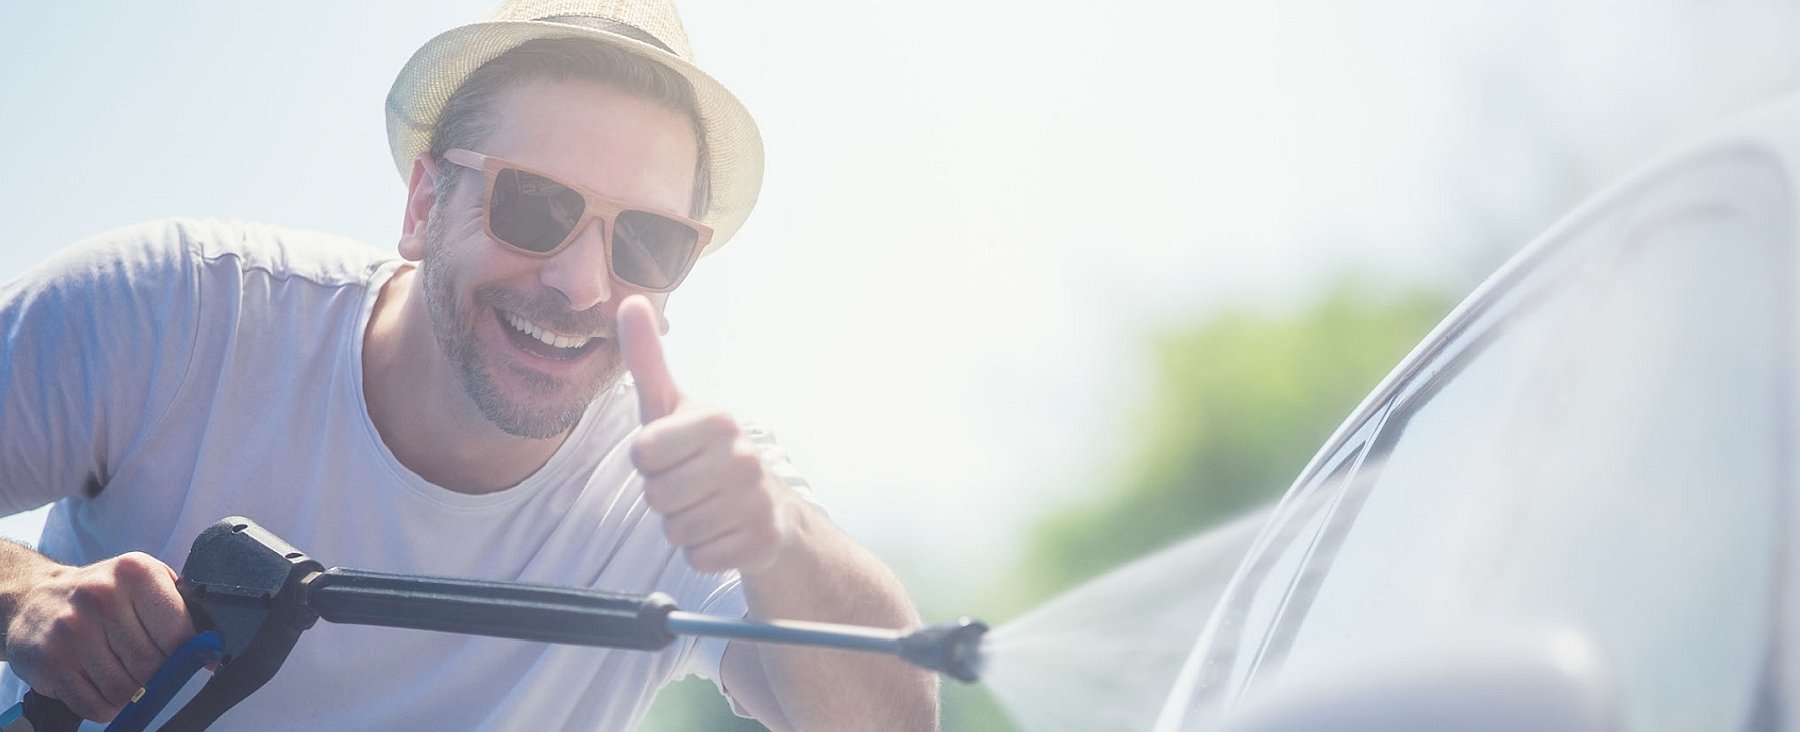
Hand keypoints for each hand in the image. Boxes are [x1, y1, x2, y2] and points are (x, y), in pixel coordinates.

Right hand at [4, 552, 193, 721]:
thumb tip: (212, 649)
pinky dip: (107, 707)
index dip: (190, 655)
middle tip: (154, 670)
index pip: (177, 633)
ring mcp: (71, 630)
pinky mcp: (50, 661)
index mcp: (135, 573)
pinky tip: (103, 688)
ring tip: (125, 675)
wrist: (36, 597)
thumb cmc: (103, 593)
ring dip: (133, 694)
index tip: (195, 662)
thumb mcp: (145, 581)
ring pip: (125, 691)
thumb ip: (180, 606)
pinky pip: (94, 706)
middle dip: (159, 677)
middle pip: (152, 666)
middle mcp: (100, 597)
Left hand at [618, 295, 797, 574]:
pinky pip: (699, 559)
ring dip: (683, 526)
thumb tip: (630, 299)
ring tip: (707, 508)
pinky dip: (704, 552)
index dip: (648, 462)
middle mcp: (744, 457)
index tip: (671, 454)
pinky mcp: (761, 541)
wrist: (768, 507)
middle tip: (690, 486)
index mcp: (718, 420)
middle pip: (657, 497)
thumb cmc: (705, 454)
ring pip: (677, 531)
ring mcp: (756, 501)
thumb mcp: (672, 407)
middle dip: (664, 498)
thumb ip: (647, 358)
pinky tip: (722, 532)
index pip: (643, 453)